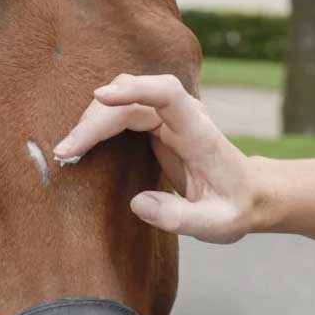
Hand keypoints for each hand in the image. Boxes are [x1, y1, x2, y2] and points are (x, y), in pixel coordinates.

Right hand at [54, 74, 257, 243]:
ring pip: (123, 100)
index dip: (134, 90)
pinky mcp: (156, 124)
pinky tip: (80, 145)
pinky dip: (97, 124)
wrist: (248, 195)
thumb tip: (136, 203)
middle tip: (65, 153)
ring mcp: (169, 117)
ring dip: (92, 120)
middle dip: (95, 120)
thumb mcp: (215, 225)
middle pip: (133, 97)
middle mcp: (183, 116)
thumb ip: (179, 217)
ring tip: (68, 151)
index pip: (168, 93)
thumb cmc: (233, 208)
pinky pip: (122, 111)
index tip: (100, 98)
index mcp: (199, 133)